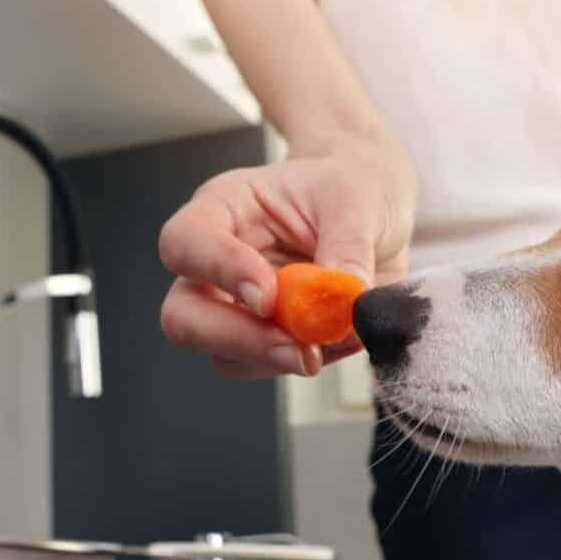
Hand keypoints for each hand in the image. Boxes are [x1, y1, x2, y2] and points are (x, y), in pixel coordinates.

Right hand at [159, 140, 413, 378]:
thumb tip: (343, 300)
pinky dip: (305, 361)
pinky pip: (265, 367)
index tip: (268, 297)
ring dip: (278, 357)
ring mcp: (236, 308)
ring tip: (336, 334)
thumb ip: (348, 248)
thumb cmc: (350, 192)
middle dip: (240, 339)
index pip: (185, 242)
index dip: (219, 272)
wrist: (378, 217)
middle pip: (183, 316)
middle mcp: (216, 263)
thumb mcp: (357, 200)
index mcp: (224, 208)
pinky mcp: (264, 339)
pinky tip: (341, 337)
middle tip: (299, 346)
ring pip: (222, 355)